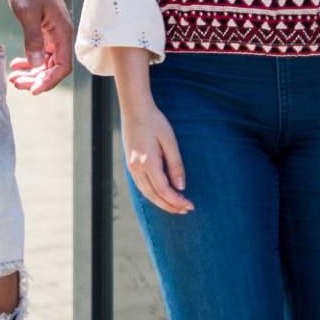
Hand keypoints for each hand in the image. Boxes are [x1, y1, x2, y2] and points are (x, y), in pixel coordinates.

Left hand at [5, 0, 72, 94]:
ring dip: (32, 72)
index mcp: (62, 33)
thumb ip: (32, 39)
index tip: (33, 90)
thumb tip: (35, 64)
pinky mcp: (44, 30)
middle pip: (54, 67)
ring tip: (13, 78)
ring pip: (46, 62)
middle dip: (37, 79)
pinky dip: (29, 61)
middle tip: (16, 84)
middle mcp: (61, 36)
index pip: (62, 67)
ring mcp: (53, 33)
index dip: (49, 81)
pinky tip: (16, 65)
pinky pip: (40, 52)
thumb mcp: (28, 13)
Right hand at [120, 98, 192, 214]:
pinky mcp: (130, 163)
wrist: (134, 109)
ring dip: (160, 202)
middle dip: (170, 206)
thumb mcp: (170, 142)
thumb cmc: (154, 122)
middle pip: (153, 195)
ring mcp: (131, 166)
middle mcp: (136, 167)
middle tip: (185, 210)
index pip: (163, 190)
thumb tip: (181, 186)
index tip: (190, 205)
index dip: (177, 201)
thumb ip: (175, 165)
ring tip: (176, 205)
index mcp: (147, 162)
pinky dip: (152, 194)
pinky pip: (140, 185)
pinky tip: (161, 195)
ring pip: (145, 192)